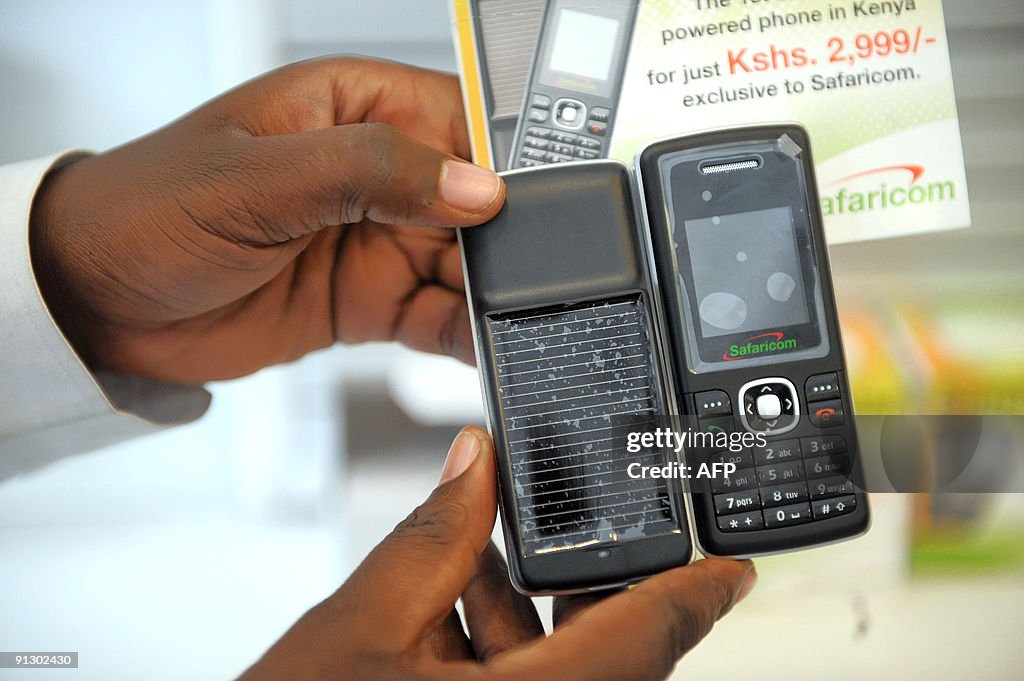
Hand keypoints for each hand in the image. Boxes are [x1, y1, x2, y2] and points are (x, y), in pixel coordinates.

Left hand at [29, 57, 504, 382]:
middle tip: (536, 278)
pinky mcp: (370, 301)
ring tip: (522, 320)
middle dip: (510, 241)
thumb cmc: (149, 211)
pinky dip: (467, 336)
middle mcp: (379, 173)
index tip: (537, 206)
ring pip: (467, 266)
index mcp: (356, 109)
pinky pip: (439, 318)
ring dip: (495, 295)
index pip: (461, 121)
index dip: (508, 160)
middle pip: (478, 202)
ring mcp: (378, 240)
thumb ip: (371, 173)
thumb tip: (475, 185)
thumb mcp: (257, 179)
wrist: (97, 305)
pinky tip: (486, 349)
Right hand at [239, 428, 756, 680]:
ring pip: (561, 676)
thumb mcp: (357, 627)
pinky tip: (451, 607)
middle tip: (558, 523)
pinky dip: (500, 652)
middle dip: (577, 582)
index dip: (700, 590)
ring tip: (476, 551)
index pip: (651, 638)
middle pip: (605, 654)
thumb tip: (473, 461)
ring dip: (524, 614)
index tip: (736, 565)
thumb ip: (431, 538)